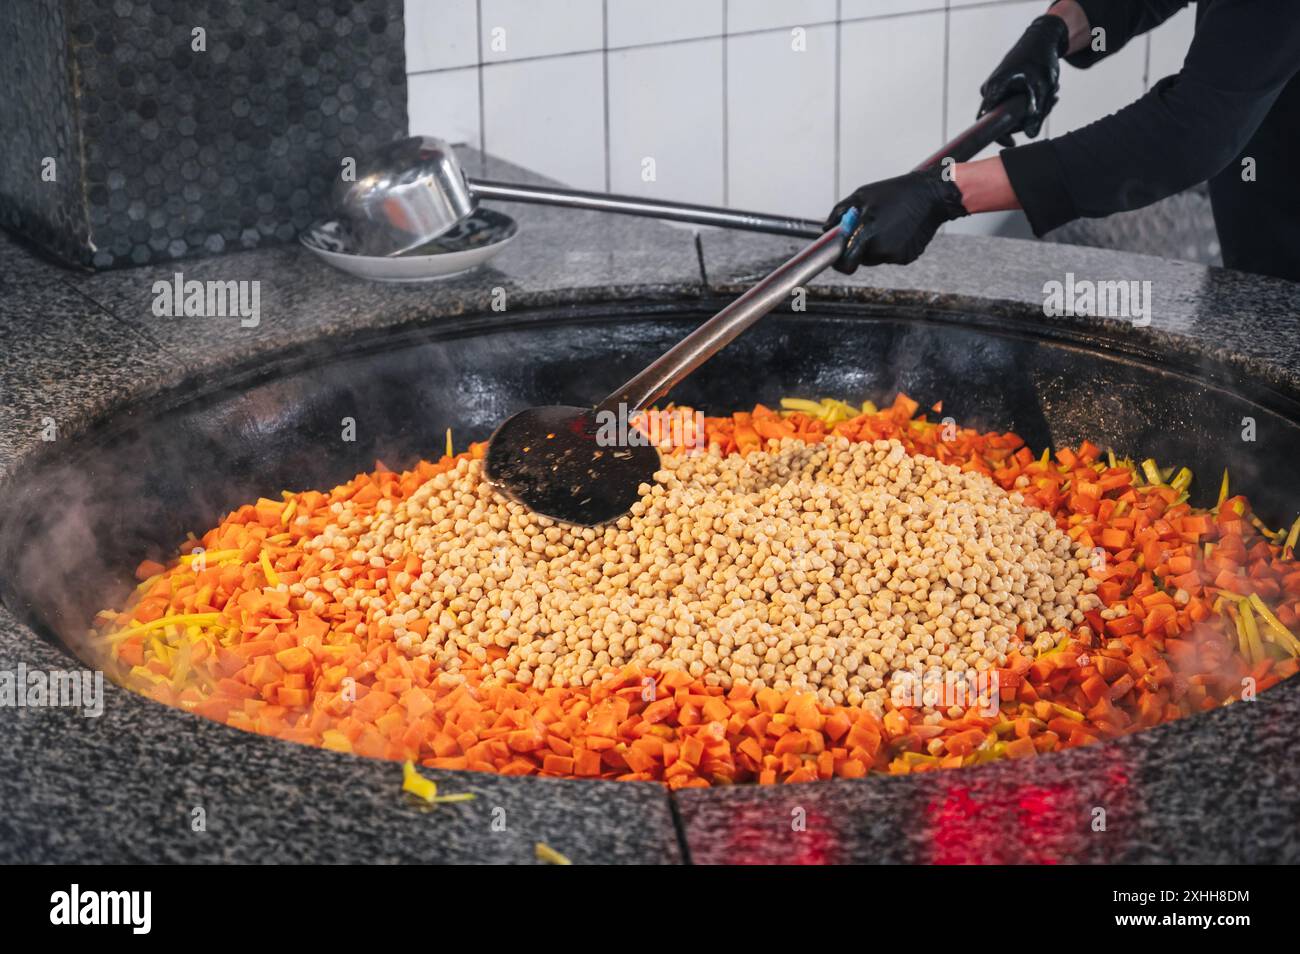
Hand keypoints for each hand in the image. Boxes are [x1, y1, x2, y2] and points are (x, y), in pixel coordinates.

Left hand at [823, 167, 968, 273]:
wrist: (931, 195)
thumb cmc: (896, 192)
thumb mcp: (862, 195)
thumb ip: (839, 214)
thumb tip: (827, 229)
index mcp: (867, 234)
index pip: (845, 263)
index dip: (839, 261)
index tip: (837, 256)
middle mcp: (881, 249)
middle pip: (860, 259)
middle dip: (860, 247)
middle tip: (869, 227)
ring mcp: (895, 255)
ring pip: (876, 257)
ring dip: (876, 245)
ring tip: (887, 224)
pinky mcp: (907, 257)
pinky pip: (891, 256)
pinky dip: (891, 246)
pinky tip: (899, 229)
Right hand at [978, 14, 1069, 144]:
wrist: (1041, 38)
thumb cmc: (1040, 58)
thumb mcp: (1043, 87)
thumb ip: (1037, 113)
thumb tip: (1031, 136)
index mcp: (994, 89)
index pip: (986, 122)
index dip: (999, 136)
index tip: (1013, 143)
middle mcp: (989, 91)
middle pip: (1003, 118)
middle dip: (1027, 117)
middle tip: (1049, 104)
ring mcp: (995, 90)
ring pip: (1010, 112)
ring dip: (1032, 108)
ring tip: (1051, 93)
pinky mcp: (1002, 89)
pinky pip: (1013, 104)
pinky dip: (1030, 102)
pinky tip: (1045, 91)